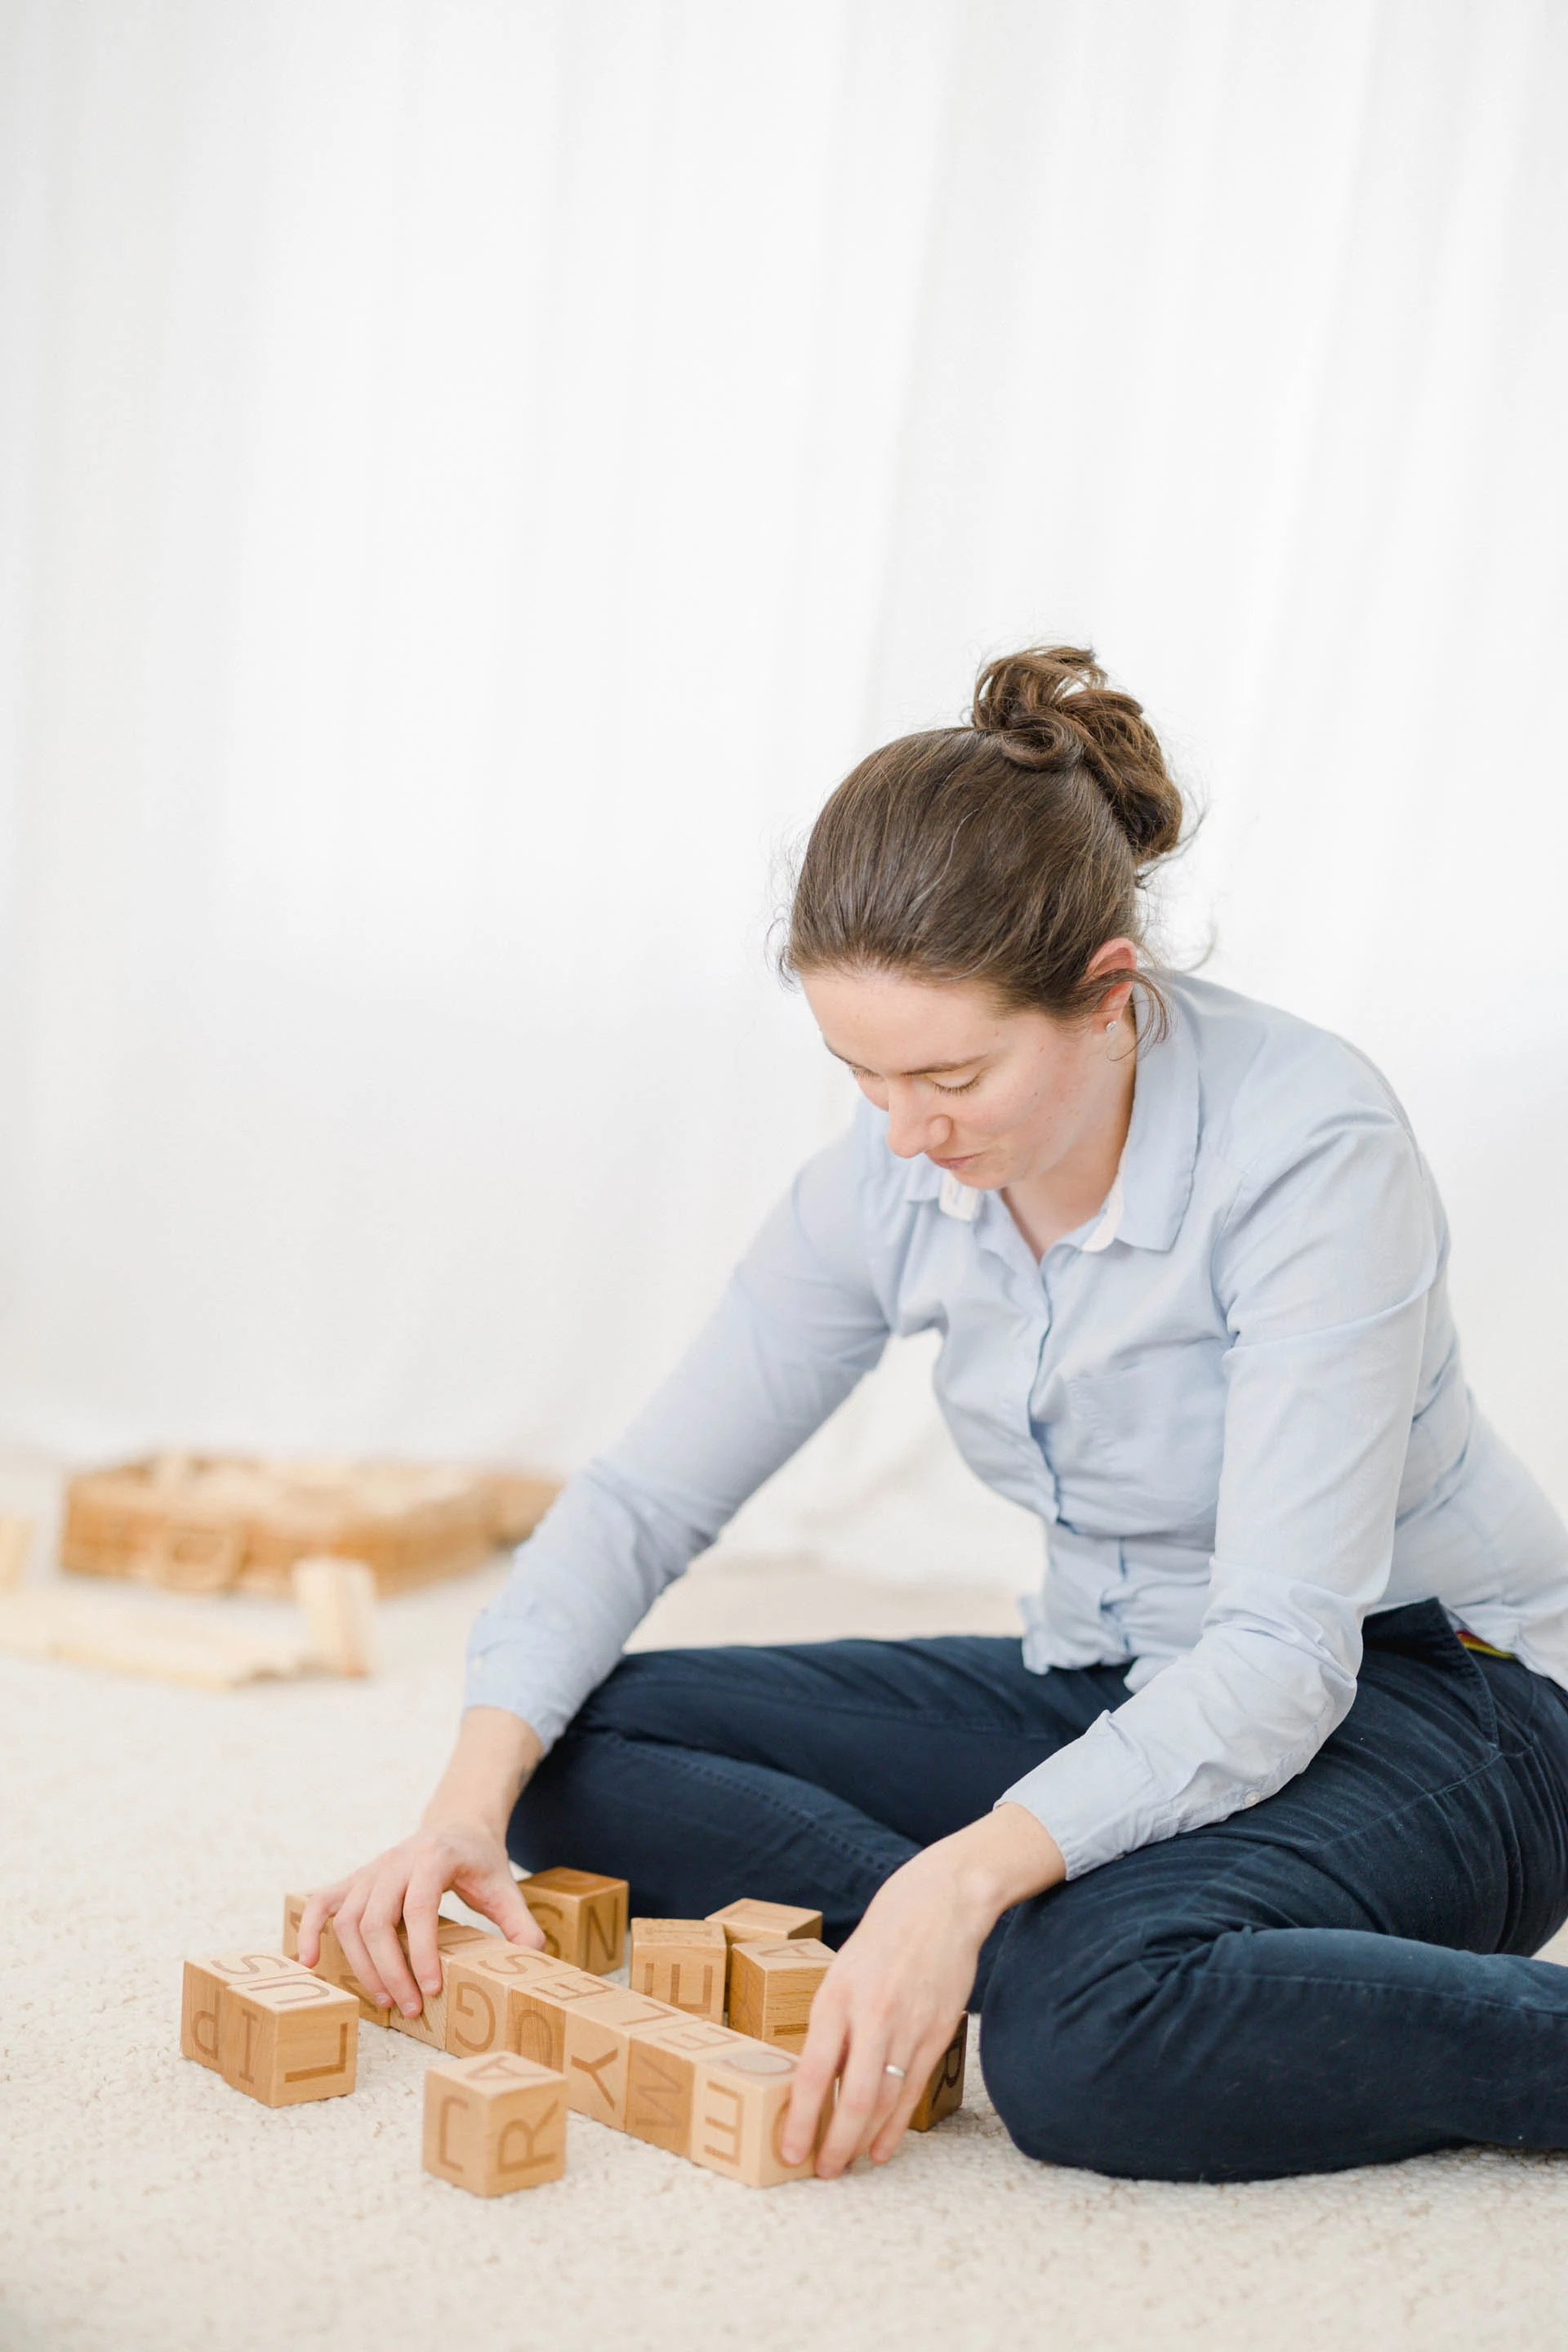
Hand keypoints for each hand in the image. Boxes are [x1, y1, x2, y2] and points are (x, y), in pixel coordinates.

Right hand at [297, 1705, 544, 2019]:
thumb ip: (519, 1921)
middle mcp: (395, 1860)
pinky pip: (321, 1903)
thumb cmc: (480, 1861)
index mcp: (433, 1857)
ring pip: (349, 1920)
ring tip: (385, 2000)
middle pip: (377, 1920)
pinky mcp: (355, 1881)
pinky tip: (310, 1962)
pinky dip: (308, 1930)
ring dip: (361, 1964)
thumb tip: (533, 1958)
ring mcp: (370, 1869)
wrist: (456, 1824)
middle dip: (390, 1969)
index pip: (419, 1908)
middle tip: (410, 2006)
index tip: (433, 1987)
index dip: (422, 1951)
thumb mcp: (505, 1886)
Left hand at [781, 1803, 1065, 2176]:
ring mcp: (908, 2027)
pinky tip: (881, 2147)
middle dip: (834, 2143)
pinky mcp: (936, 2033)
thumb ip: (831, 2021)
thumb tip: (812, 2078)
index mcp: (837, 1996)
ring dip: (862, 2140)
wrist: (940, 1903)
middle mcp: (871, 2015)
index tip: (789, 2150)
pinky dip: (895, 2125)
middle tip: (819, 2171)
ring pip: (883, 2101)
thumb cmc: (881, 1937)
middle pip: (851, 2098)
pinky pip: (912, 2091)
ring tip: (845, 2163)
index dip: (800, 2118)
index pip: (812, 2072)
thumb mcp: (841, 1971)